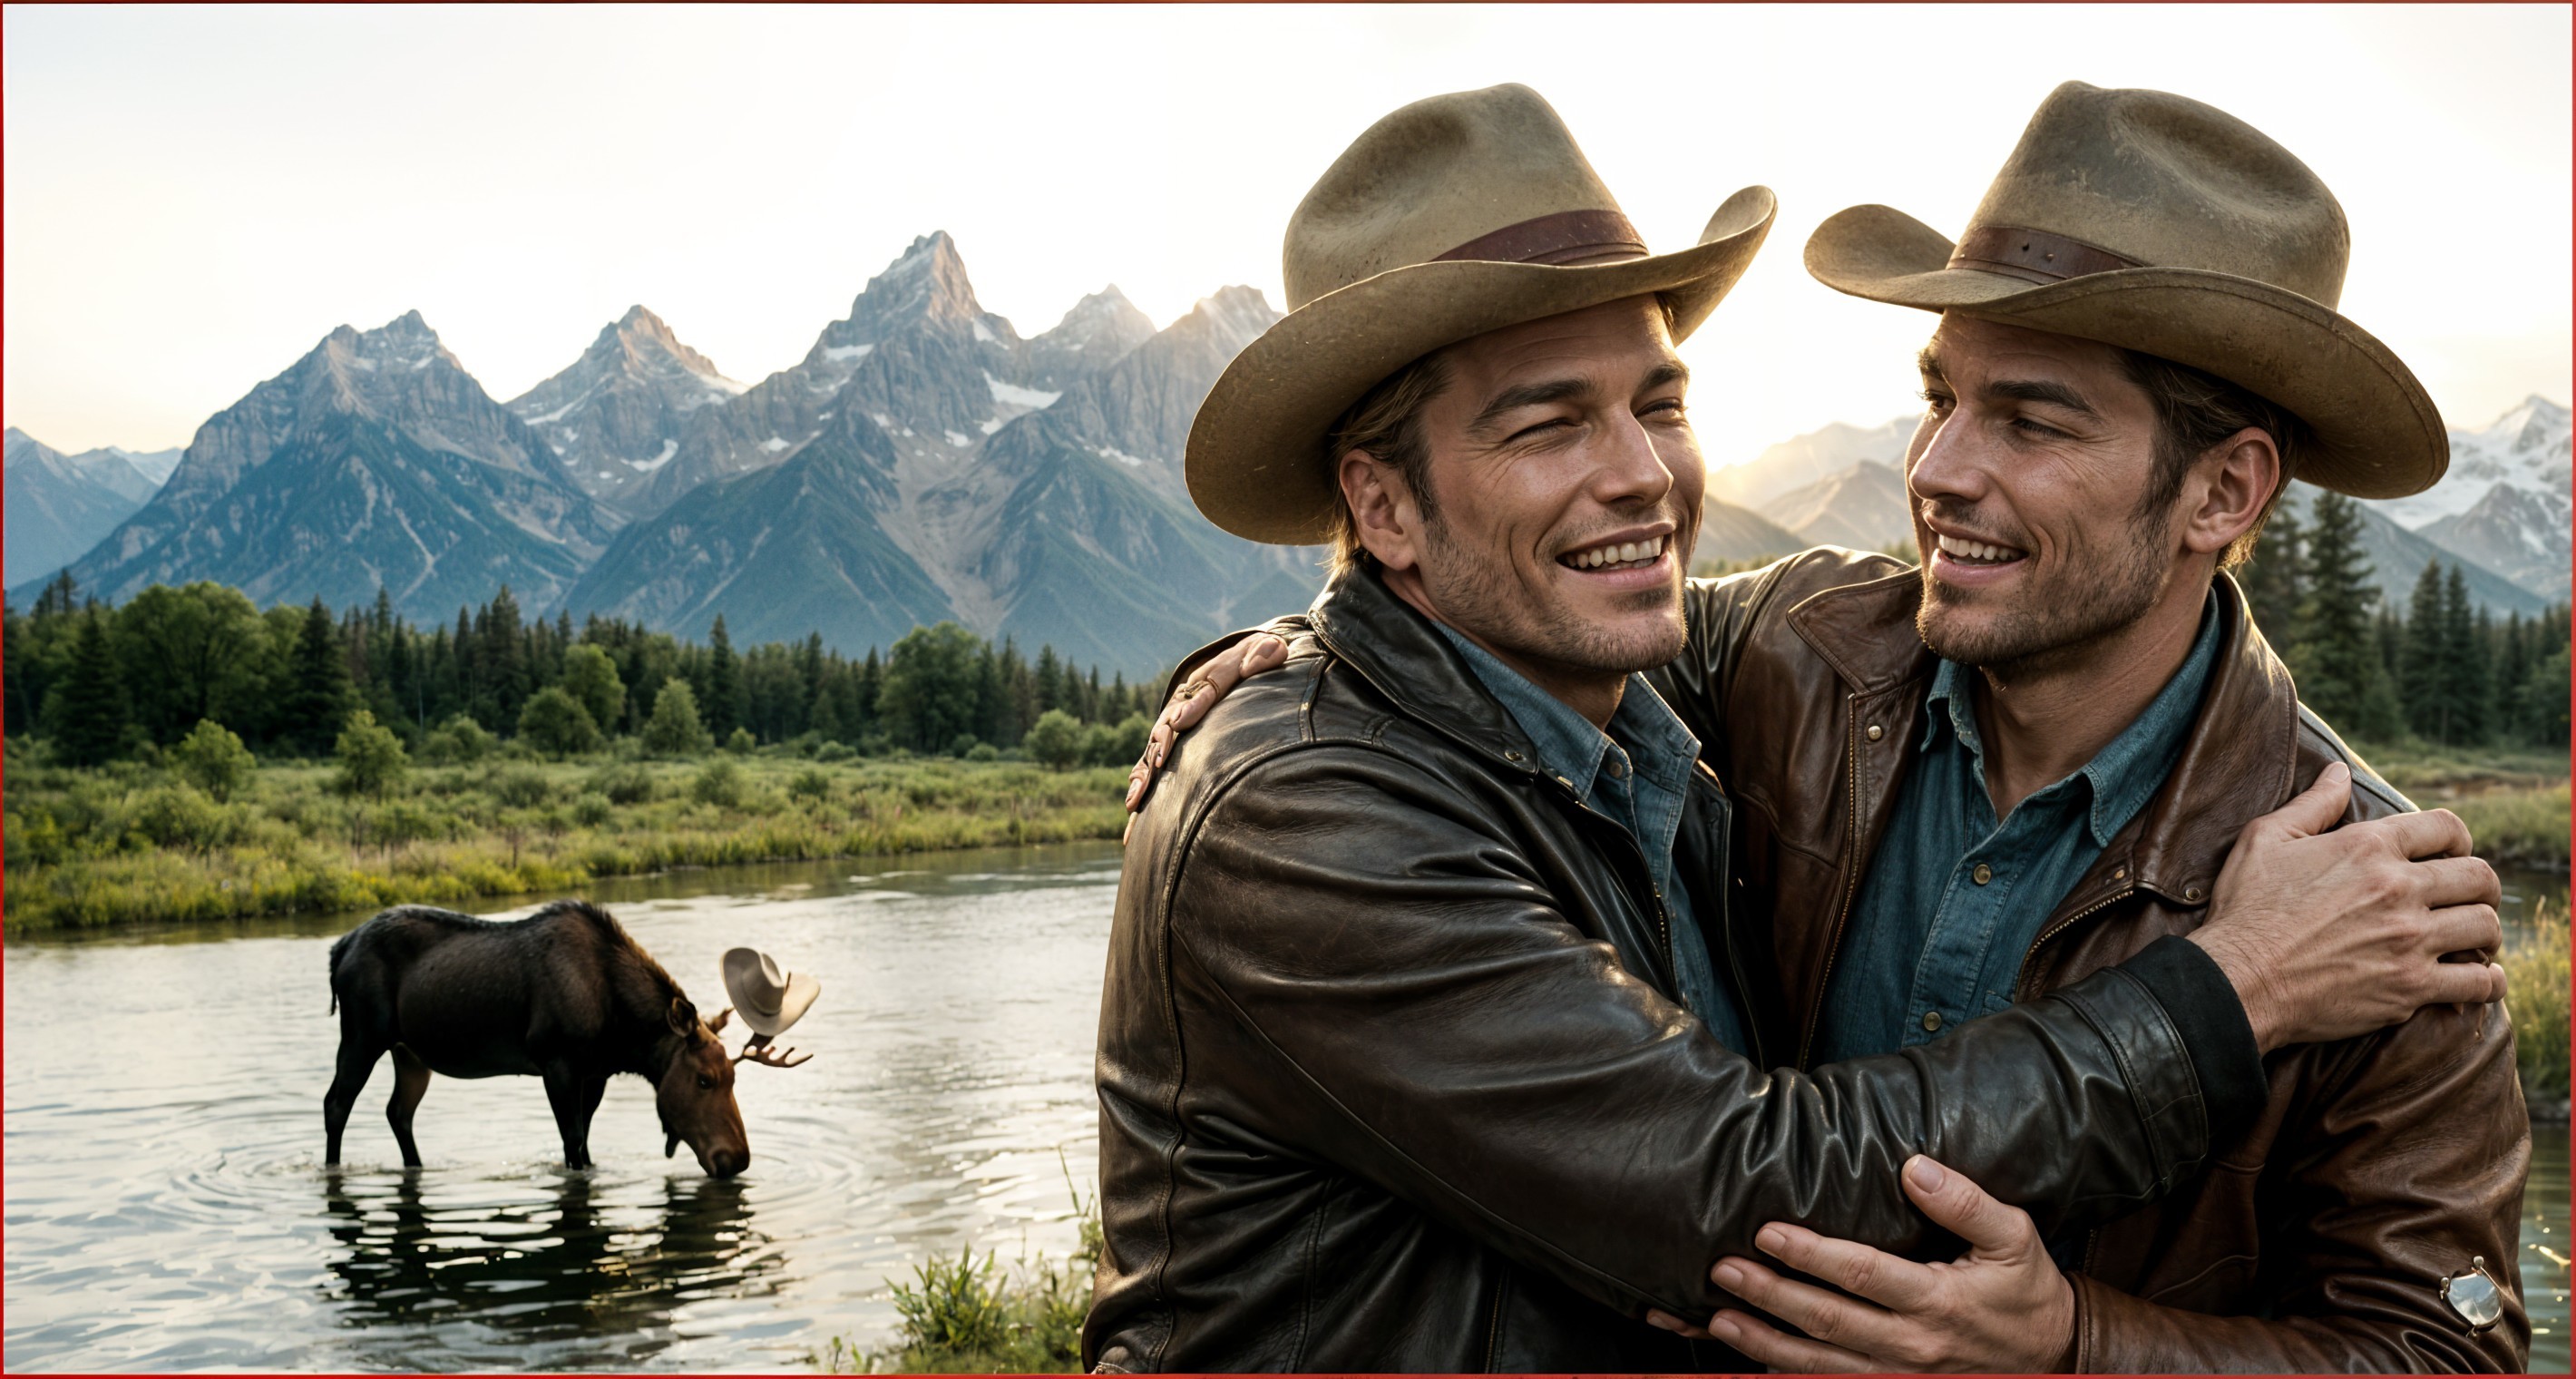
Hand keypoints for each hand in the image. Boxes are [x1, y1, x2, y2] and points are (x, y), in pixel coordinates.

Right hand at [1123, 631, 1287, 813]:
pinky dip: (1144, 785)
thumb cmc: (1258, 660)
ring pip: (1155, 749)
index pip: (1200, 691)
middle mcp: (1185, 702)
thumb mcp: (1267, 649)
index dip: (1190, 706)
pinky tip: (1134, 811)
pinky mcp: (1175, 743)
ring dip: (1145, 773)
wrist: (1244, 663)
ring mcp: (1177, 724)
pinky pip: (1155, 764)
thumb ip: (1264, 652)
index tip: (1181, 722)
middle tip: (1158, 763)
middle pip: (1168, 724)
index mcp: (1208, 678)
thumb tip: (1255, 663)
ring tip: (1136, 799)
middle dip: (1160, 744)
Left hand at [1646, 1156, 2072, 1371]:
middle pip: (1828, 1321)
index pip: (1862, 1275)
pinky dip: (1788, 1375)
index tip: (1767, 1232)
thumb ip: (1965, 1202)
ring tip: (1718, 1319)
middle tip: (1723, 1270)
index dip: (1810, 1255)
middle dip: (1770, 1296)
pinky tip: (1751, 1361)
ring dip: (1764, 1344)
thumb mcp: (2014, 1237)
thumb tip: (1914, 1167)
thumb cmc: (2026, 1291)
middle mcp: (1913, 1346)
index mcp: (1938, 1301)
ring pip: (1819, 1365)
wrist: (2054, 1357)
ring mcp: (1900, 1378)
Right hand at [2191, 762, 2505, 1051]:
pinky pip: (2478, 982)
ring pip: (2485, 926)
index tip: (2449, 856)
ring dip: (2484, 932)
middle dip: (2481, 886)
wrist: (2238, 980)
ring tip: (2471, 939)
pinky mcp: (2411, 986)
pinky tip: (2478, 979)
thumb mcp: (2266, 840)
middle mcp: (2398, 888)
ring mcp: (2409, 939)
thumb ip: (2312, 804)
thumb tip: (2339, 771)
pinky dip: (2487, 981)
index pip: (2447, 827)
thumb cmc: (2246, 908)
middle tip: (2467, 899)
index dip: (2456, 839)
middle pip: (2480, 876)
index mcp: (2368, 847)